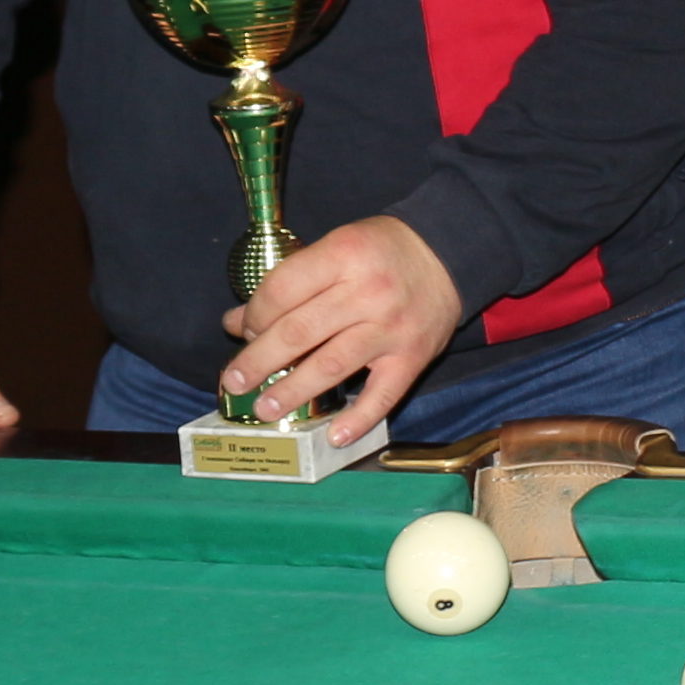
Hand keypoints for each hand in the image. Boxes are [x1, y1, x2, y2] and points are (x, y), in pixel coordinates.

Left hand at [222, 215, 463, 449]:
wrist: (450, 253)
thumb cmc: (382, 250)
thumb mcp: (335, 248)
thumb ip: (289, 283)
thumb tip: (236, 323)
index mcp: (343, 256)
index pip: (282, 292)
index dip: (255, 316)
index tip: (244, 332)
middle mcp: (367, 292)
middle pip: (299, 332)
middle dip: (259, 360)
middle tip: (234, 381)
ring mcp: (391, 328)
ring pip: (331, 366)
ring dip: (292, 391)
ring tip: (265, 408)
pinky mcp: (412, 357)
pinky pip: (383, 395)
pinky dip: (359, 418)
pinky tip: (334, 436)